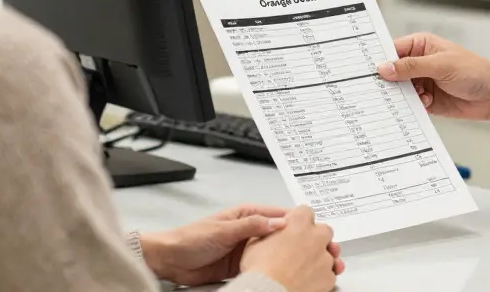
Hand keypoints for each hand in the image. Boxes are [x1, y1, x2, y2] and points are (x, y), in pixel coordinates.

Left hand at [141, 204, 316, 286]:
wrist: (170, 260)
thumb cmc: (191, 238)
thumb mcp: (223, 229)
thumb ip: (250, 226)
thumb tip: (277, 222)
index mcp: (247, 215)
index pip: (280, 215)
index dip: (300, 222)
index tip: (316, 229)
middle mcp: (250, 231)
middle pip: (282, 235)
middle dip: (301, 241)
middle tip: (318, 249)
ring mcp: (247, 249)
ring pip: (276, 252)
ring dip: (290, 257)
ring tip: (307, 264)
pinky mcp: (243, 266)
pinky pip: (264, 266)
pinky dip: (275, 270)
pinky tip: (286, 274)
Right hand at [240, 206, 340, 291]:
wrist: (269, 291)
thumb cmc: (260, 269)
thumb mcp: (255, 242)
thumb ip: (270, 230)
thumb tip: (271, 229)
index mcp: (298, 223)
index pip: (305, 212)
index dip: (299, 220)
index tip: (295, 228)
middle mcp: (315, 237)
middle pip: (324, 230)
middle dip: (316, 237)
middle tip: (303, 248)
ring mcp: (324, 257)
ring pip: (330, 253)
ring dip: (321, 258)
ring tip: (305, 267)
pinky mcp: (328, 277)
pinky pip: (329, 274)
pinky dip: (321, 276)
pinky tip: (308, 280)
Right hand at [377, 32, 489, 126]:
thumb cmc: (474, 72)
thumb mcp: (441, 65)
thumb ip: (411, 67)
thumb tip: (384, 68)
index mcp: (421, 45)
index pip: (392, 50)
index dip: (379, 59)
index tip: (363, 70)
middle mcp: (418, 63)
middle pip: (392, 72)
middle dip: (385, 81)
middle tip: (373, 90)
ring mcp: (421, 82)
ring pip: (398, 90)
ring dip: (398, 96)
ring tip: (399, 100)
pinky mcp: (426, 100)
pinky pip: (409, 104)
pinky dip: (409, 107)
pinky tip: (419, 107)